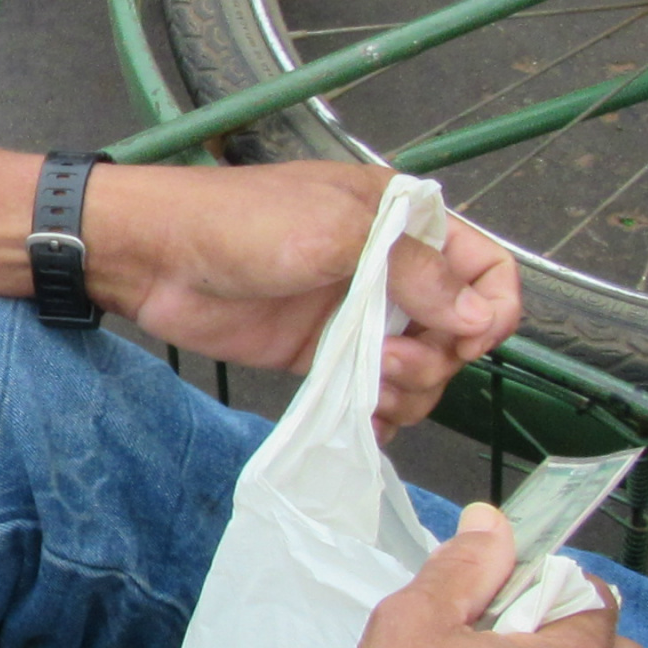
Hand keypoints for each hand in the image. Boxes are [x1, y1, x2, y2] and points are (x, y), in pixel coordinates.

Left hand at [84, 159, 520, 431]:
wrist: (157, 255)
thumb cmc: (242, 222)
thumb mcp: (336, 232)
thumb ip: (413, 273)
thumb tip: (480, 319)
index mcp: (405, 223)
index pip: (487, 269)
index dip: (490, 309)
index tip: (464, 340)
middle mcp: (391, 272)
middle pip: (460, 332)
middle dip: (439, 359)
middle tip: (387, 364)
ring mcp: (358, 317)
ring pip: (422, 371)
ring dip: (410, 391)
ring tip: (368, 388)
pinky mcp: (323, 356)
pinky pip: (375, 395)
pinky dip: (379, 417)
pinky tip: (363, 425)